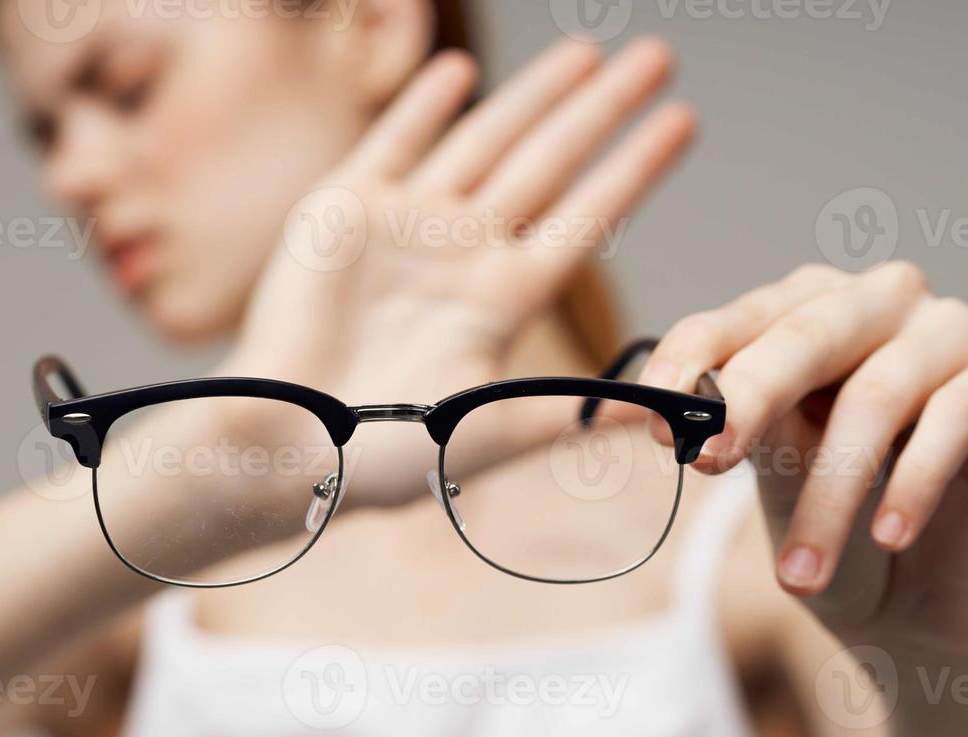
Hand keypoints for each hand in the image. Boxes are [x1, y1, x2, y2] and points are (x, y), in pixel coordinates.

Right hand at [220, 37, 694, 503]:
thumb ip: (582, 410)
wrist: (285, 443)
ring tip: (586, 52)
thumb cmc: (387, 453)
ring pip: (484, 141)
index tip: (682, 122)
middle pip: (548, 164)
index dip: (634, 169)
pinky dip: (424, 107)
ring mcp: (405, 226)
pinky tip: (460, 70)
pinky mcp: (343, 210)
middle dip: (601, 110)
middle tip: (658, 57)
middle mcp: (462, 253)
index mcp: (502, 301)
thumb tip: (679, 405)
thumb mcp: (499, 433)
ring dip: (532, 95)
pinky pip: (393, 142)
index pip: (586, 219)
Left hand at [641, 262, 967, 648]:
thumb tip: (678, 409)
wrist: (914, 601)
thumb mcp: (772, 477)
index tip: (643, 425)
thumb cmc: (831, 523)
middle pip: (807, 333)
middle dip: (748, 397)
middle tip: (706, 460)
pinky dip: (915, 483)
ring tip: (798, 576)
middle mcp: (877, 301)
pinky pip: (959, 415)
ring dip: (830, 494)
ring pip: (877, 395)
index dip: (686, 366)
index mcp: (803, 310)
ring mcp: (950, 330)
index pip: (734, 321)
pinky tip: (890, 537)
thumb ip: (743, 430)